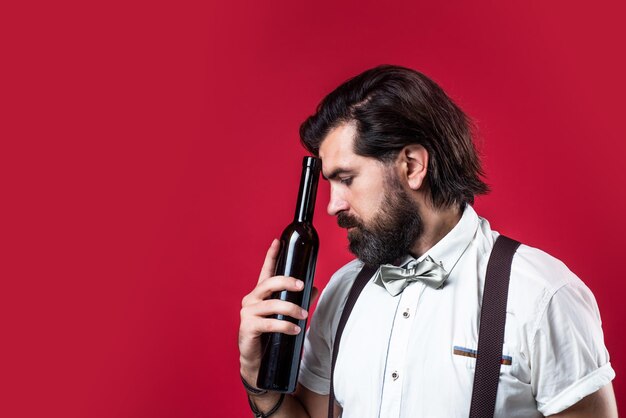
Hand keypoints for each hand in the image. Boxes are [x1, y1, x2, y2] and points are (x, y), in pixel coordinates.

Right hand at [238, 239, 317, 386]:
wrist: (258, 361)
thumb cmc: (270, 336)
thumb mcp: (286, 316)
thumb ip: (299, 301)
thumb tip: (316, 289)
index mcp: (260, 294)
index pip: (265, 270)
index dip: (271, 255)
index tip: (277, 241)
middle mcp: (251, 299)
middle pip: (269, 283)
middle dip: (287, 282)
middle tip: (302, 286)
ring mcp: (248, 313)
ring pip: (272, 304)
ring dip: (291, 309)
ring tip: (304, 316)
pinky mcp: (247, 327)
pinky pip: (269, 323)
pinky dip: (284, 325)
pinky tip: (295, 329)